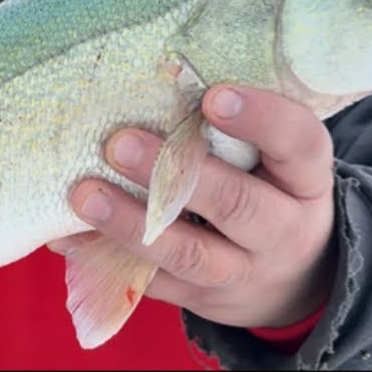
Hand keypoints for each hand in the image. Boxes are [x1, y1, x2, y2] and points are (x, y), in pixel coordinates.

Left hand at [48, 84, 337, 327]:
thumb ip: (237, 126)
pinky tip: (65, 235)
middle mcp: (282, 231)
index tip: (212, 96)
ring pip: (188, 253)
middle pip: (238, 206)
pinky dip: (104, 257)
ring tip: (84, 194)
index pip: (298, 144)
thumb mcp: (279, 160)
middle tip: (120, 142)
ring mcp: (241, 272)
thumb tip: (159, 72)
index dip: (260, 119)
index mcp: (306, 180)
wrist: (292, 281)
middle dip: (177, 175)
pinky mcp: (201, 299)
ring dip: (131, 223)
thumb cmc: (271, 189)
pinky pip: (151, 282)